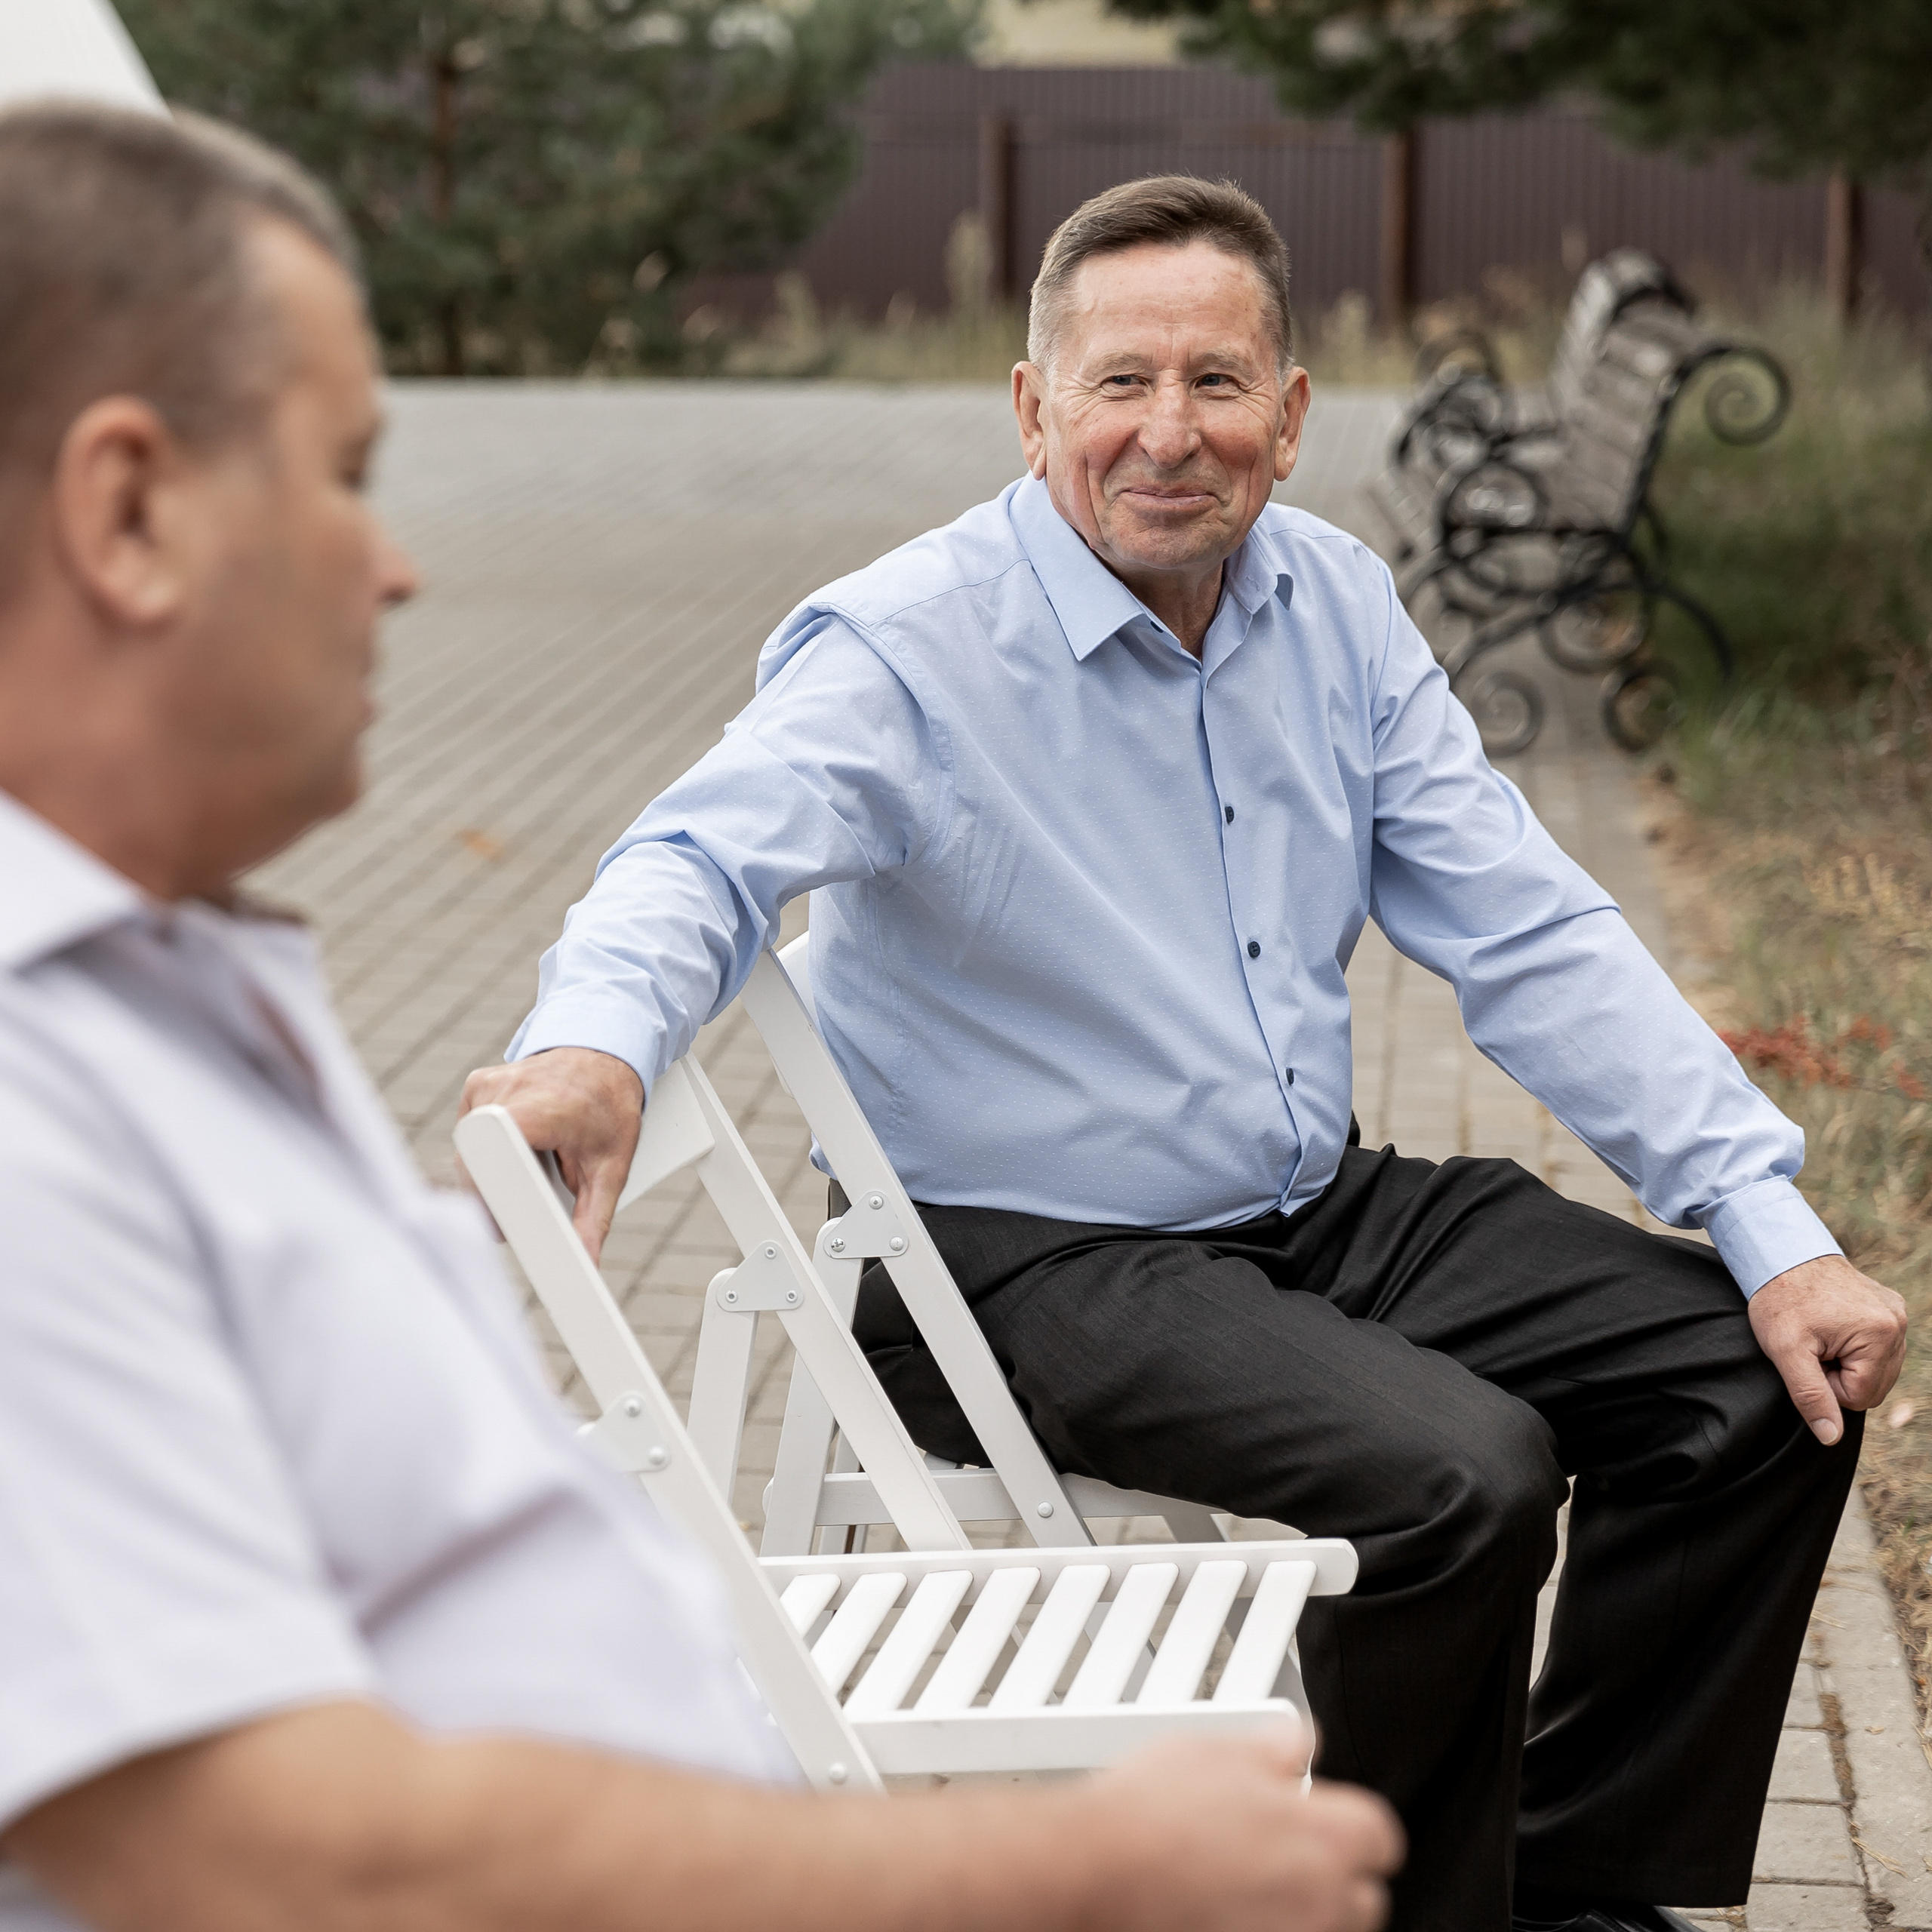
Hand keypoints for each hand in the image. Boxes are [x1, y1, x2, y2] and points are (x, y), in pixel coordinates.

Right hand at [459, 1047, 642, 1261]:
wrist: (605, 1054)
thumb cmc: (610, 1108)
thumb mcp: (611, 1166)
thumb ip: (595, 1219)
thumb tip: (586, 1265)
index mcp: (541, 1109)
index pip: (492, 1162)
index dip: (491, 1201)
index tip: (502, 1229)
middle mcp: (507, 1091)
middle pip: (476, 1164)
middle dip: (493, 1195)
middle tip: (524, 1207)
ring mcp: (488, 1084)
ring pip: (469, 1150)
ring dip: (493, 1169)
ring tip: (530, 1162)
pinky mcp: (477, 1083)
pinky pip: (469, 1130)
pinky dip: (489, 1146)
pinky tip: (518, 1141)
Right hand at [1081, 1724, 1402, 1931]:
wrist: (1098, 1868)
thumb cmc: (1153, 1812)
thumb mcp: (1221, 1749)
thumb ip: (1278, 1747)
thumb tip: (1301, 1741)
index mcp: (1328, 1836)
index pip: (1382, 1836)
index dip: (1354, 1821)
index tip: (1335, 1818)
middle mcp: (1322, 1899)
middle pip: (1364, 1896)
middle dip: (1335, 1873)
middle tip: (1290, 1850)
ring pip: (1327, 1928)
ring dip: (1305, 1907)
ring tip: (1255, 1881)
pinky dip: (1268, 1925)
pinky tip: (1232, 1907)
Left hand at [1749, 1253, 1907, 1445]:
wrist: (1780, 1253)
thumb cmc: (1780, 1299)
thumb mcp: (1786, 1351)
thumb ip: (1810, 1396)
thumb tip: (1831, 1438)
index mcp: (1881, 1335)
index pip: (1860, 1398)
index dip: (1825, 1385)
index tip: (1806, 1356)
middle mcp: (1898, 1324)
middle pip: (1873, 1387)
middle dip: (1838, 1375)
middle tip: (1811, 1346)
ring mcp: (1897, 1314)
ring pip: (1876, 1371)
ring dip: (1846, 1362)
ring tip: (1820, 1335)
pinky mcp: (1889, 1307)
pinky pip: (1878, 1349)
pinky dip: (1854, 1346)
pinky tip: (1831, 1326)